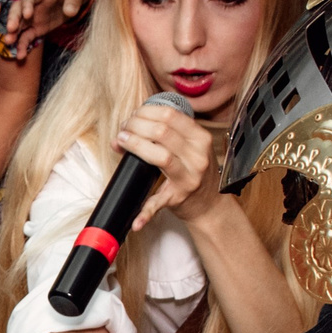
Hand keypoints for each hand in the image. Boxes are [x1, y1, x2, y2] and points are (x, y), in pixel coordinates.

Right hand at [4, 0, 91, 57]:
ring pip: (19, 25)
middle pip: (18, 10)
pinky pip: (26, 37)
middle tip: (11, 29)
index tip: (27, 14)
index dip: (26, 4)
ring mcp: (33, 17)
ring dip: (13, 34)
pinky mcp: (37, 29)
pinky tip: (21, 55)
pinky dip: (22, 45)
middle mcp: (33, 5)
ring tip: (9, 42)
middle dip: (13, 19)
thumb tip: (69, 11)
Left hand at [117, 97, 221, 228]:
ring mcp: (189, 178)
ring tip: (121, 142)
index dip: (146, 112)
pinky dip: (144, 212)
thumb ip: (167, 134)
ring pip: (160, 156)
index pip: (170, 115)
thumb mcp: (190, 147)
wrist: (210, 205)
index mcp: (200, 139)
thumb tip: (129, 127)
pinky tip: (135, 220)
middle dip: (136, 126)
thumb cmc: (194, 171)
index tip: (133, 116)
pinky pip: (158, 202)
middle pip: (162, 131)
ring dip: (135, 145)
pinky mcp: (178, 198)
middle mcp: (197, 156)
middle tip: (123, 130)